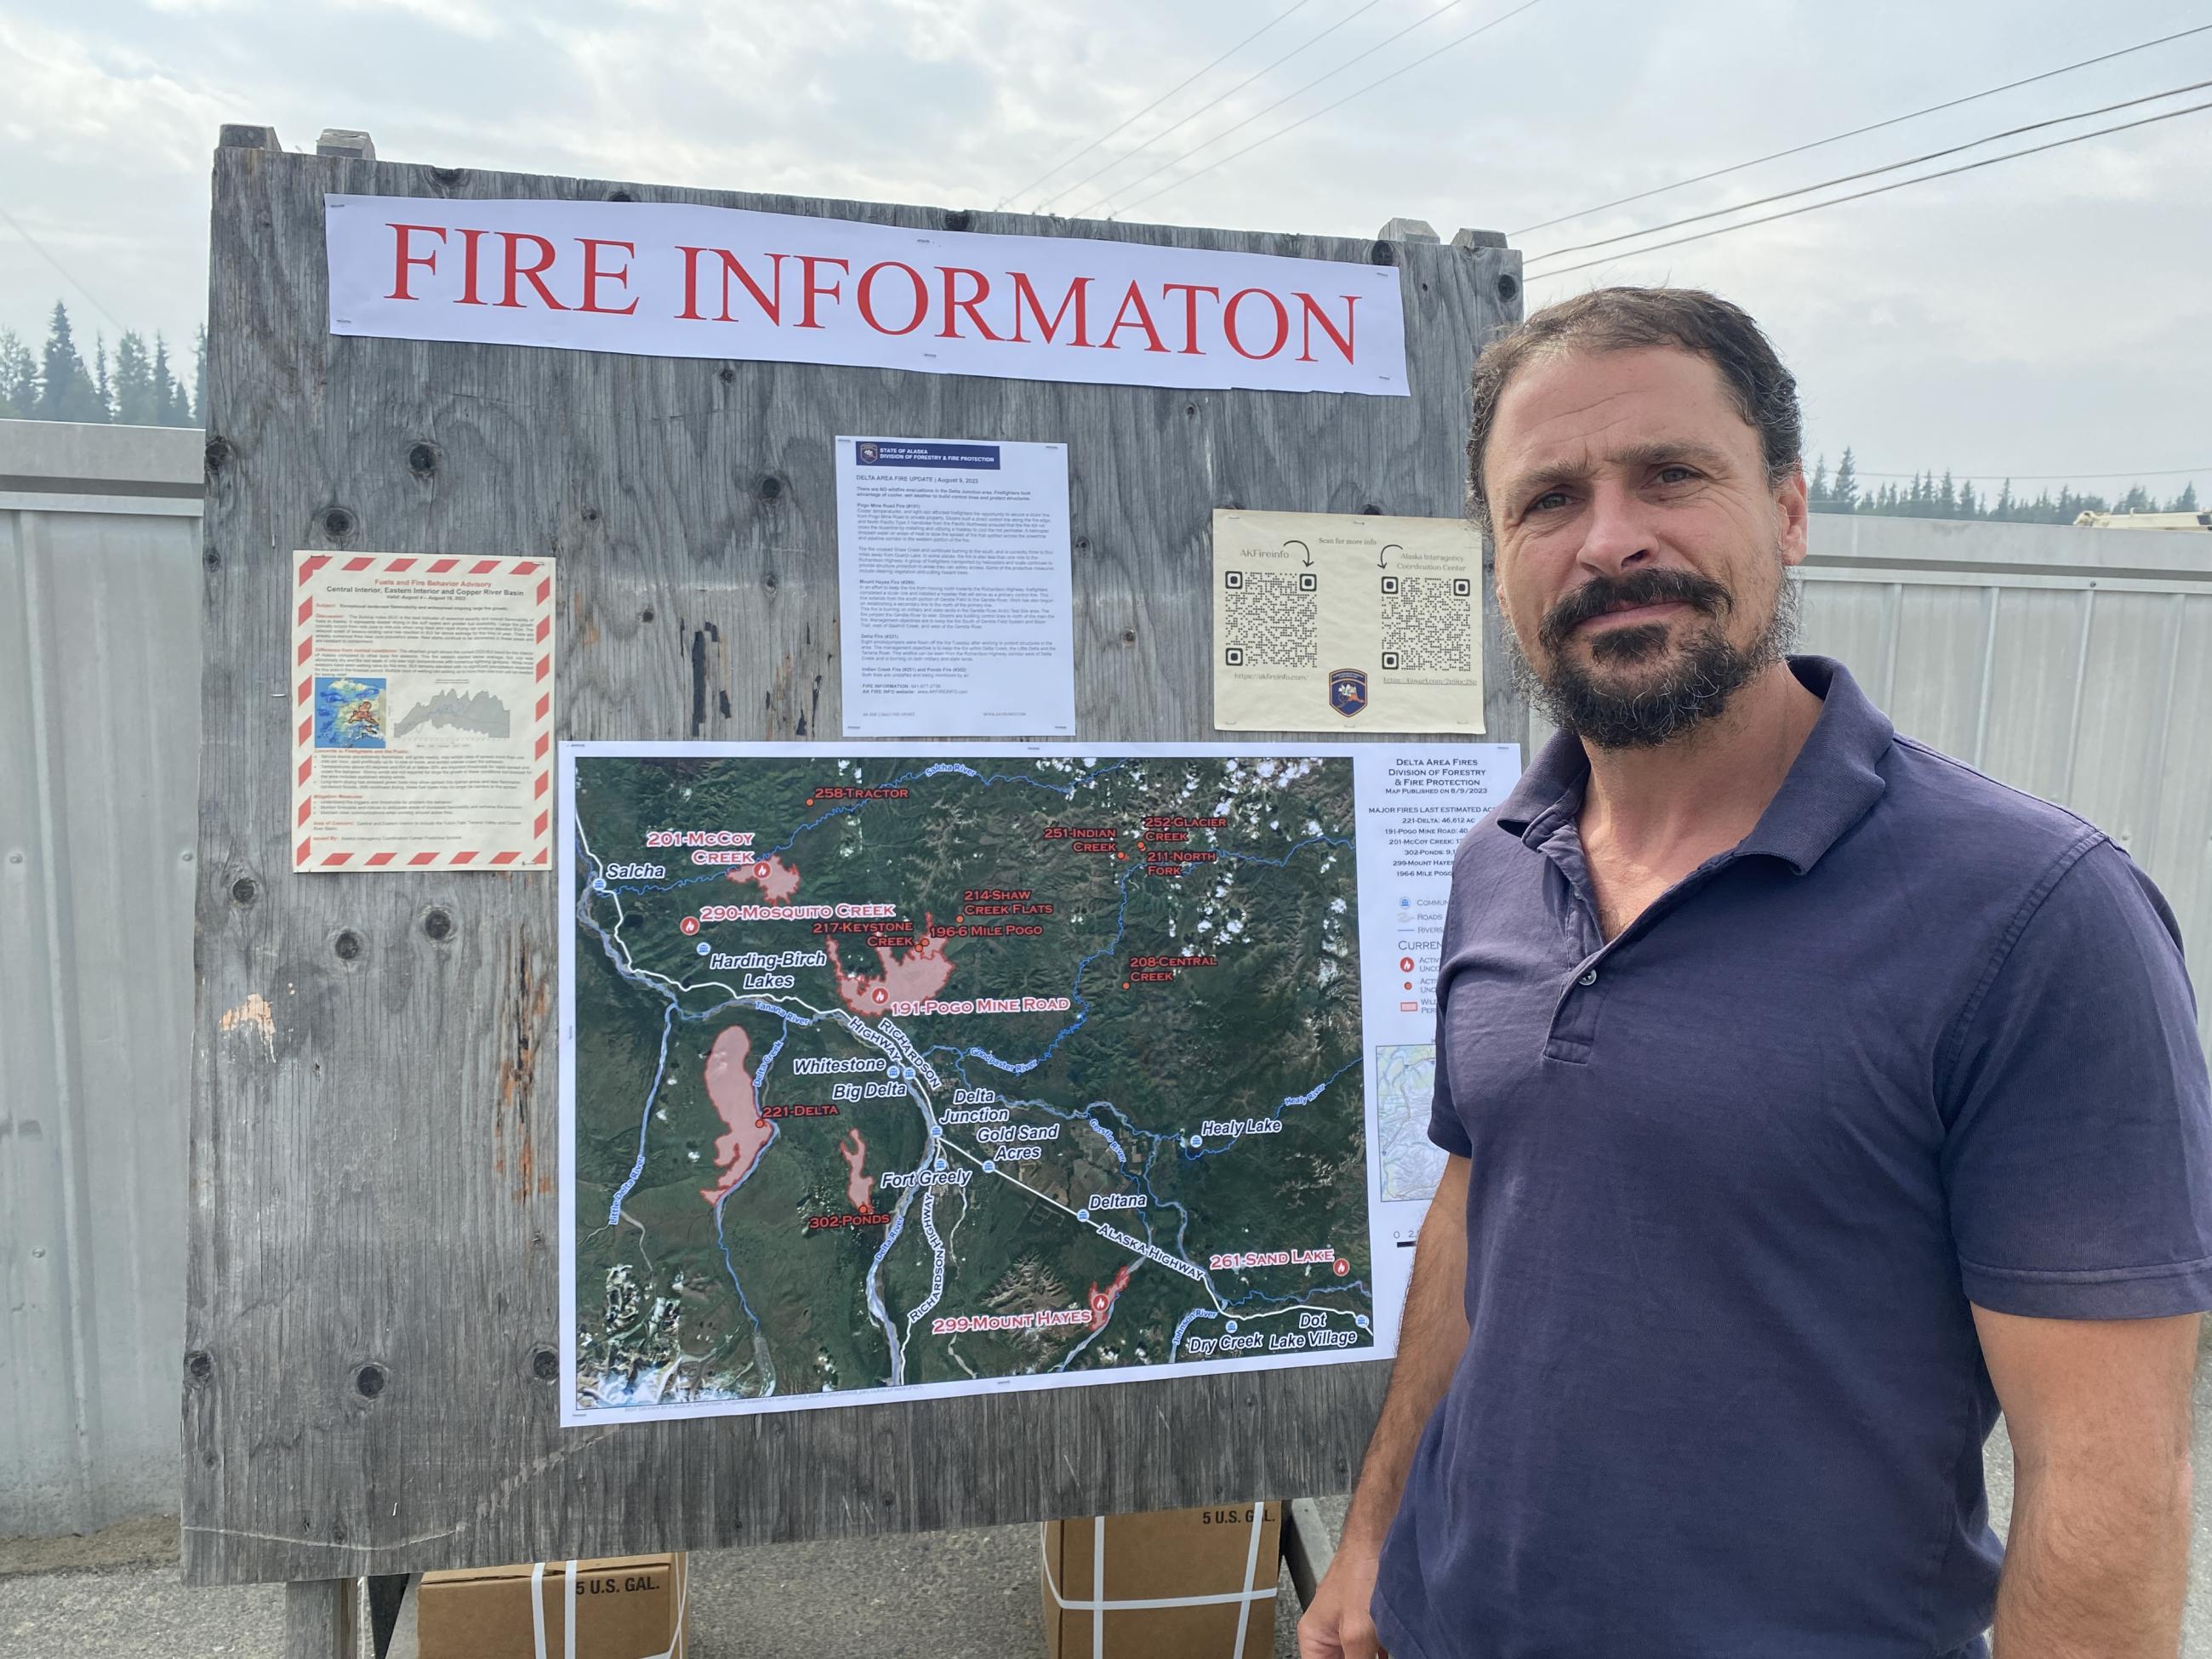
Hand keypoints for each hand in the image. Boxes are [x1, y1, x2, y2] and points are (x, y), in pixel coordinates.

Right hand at [1298, 1540, 1387, 1658]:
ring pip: (1362, 1658)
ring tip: (1384, 1649)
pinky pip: (1375, 1650)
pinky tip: (1401, 1649)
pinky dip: (1385, 1654)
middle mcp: (1329, 1635)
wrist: (1381, 1539)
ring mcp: (1350, 1628)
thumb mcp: (1357, 1632)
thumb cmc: (1360, 1572)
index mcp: (1314, 1638)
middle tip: (1374, 1655)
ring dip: (1374, 1657)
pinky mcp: (1370, 1622)